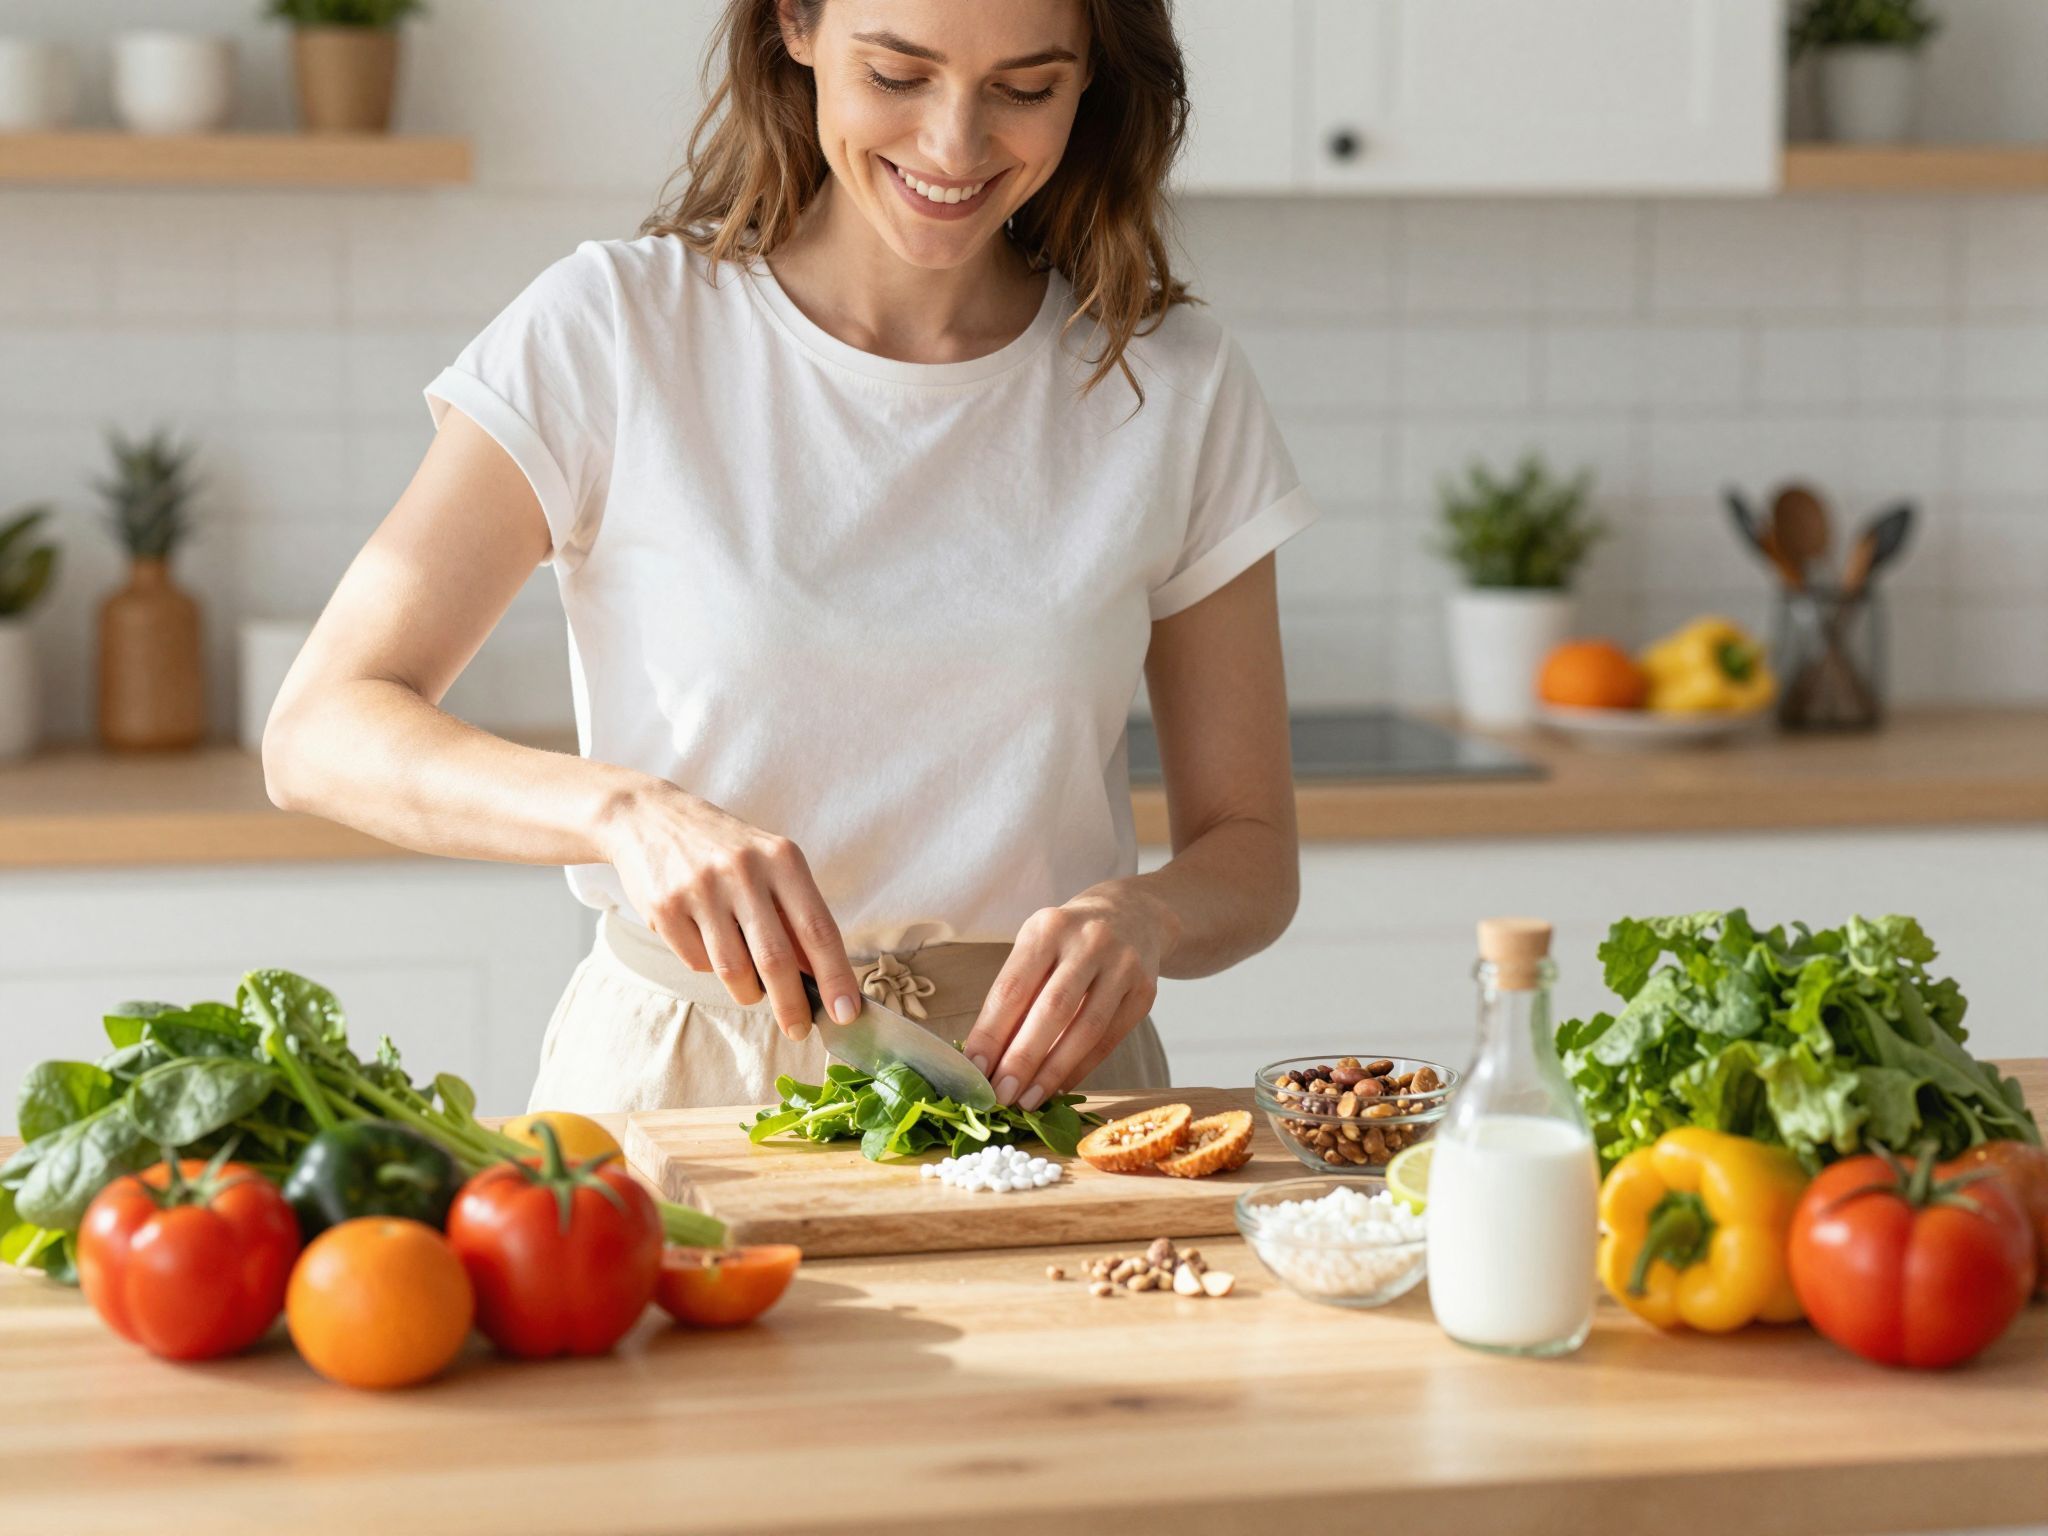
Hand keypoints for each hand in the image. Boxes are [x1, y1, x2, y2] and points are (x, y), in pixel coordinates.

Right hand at [596, 779, 860, 1040]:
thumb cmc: (726, 850)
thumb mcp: (771, 866)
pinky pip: (697, 962)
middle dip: (792, 1006)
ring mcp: (701, 888)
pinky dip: (709, 967)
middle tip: (799, 1029)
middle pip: (775, 959)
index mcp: (782, 859)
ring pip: (734, 969)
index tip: (846, 1013)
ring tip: (753, 990)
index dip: (835, 977)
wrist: (650, 818)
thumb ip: (796, 916)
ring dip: (749, 992)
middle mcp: (743, 871)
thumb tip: (821, 977)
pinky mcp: (665, 907)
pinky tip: (709, 944)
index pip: (818, 929)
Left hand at [960, 884, 1178, 1107]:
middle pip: (1051, 1010)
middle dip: (1022, 1059)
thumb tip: (986, 1057)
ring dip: (1053, 1072)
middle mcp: (1088, 941)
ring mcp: (1123, 965)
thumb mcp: (1037, 947)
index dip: (991, 1033)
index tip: (973, 1070)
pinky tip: (1059, 1086)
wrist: (1133, 915)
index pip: (1013, 988)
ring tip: (1027, 1100)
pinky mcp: (1145, 991)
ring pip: (1086, 1029)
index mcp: (1048, 927)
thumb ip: (1016, 995)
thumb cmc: (1067, 940)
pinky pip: (1110, 1038)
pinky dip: (1082, 1067)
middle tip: (999, 1095)